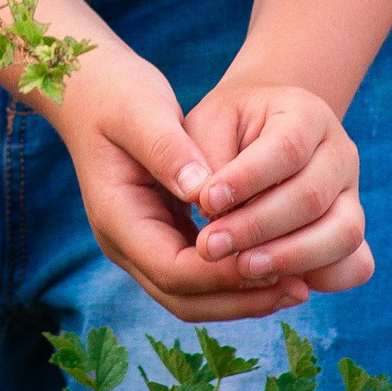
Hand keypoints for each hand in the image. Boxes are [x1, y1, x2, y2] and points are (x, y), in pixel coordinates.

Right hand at [48, 53, 312, 324]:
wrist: (93, 91)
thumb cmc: (118, 95)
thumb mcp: (140, 111)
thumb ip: (168, 151)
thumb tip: (202, 190)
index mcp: (117, 218)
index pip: (172, 270)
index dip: (224, 275)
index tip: (275, 263)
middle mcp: (126, 243)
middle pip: (184, 298)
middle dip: (241, 300)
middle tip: (298, 290)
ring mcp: (142, 244)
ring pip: (193, 296)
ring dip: (243, 296)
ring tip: (298, 285)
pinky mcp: (162, 236)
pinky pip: (200, 275)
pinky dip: (236, 276)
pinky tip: (277, 262)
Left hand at [185, 76, 370, 299]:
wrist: (261, 131)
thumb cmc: (227, 129)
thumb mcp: (205, 126)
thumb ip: (200, 157)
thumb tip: (201, 202)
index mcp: (306, 114)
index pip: (287, 149)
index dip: (247, 180)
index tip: (204, 202)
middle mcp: (340, 153)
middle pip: (312, 197)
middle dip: (257, 227)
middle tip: (210, 246)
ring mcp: (352, 194)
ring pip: (342, 234)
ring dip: (290, 258)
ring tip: (242, 269)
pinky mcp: (350, 230)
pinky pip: (356, 264)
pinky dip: (324, 279)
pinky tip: (278, 282)